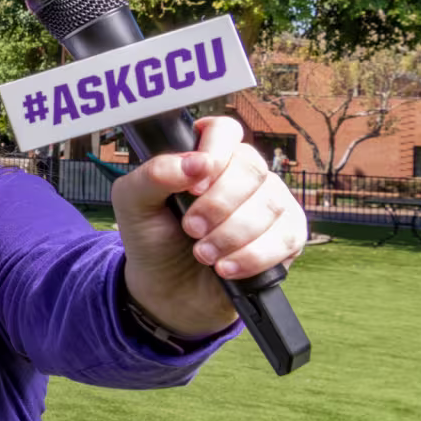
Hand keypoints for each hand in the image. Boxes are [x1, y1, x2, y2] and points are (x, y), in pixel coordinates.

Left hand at [111, 116, 307, 338]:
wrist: (169, 289)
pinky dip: (254, 256)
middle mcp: (242, 173)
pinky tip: (227, 268)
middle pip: (251, 170)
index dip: (215, 155)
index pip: (224, 131)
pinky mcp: (288, 234)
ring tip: (202, 254)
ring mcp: (269, 202)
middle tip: (191, 229)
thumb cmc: (153, 238)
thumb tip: (195, 162)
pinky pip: (287, 236)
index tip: (193, 188)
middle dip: (218, 206)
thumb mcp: (133, 204)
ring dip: (232, 235)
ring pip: (270, 204)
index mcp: (206, 155)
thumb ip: (153, 175)